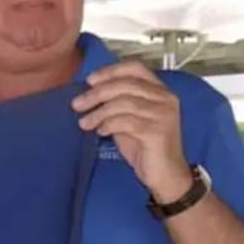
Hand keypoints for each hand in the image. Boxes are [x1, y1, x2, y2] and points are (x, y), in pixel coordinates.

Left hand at [71, 60, 193, 202]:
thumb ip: (115, 105)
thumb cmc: (146, 146)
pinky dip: (109, 124)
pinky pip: (127, 122)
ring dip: (99, 112)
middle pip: (126, 85)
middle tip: (77, 104)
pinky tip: (100, 131)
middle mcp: (165, 99)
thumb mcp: (127, 120)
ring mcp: (164, 114)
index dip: (110, 71)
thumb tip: (88, 95)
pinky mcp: (158, 131)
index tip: (89, 80)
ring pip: (124, 103)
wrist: (166, 175)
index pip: (135, 68)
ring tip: (84, 123)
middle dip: (97, 93)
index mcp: (160, 91)